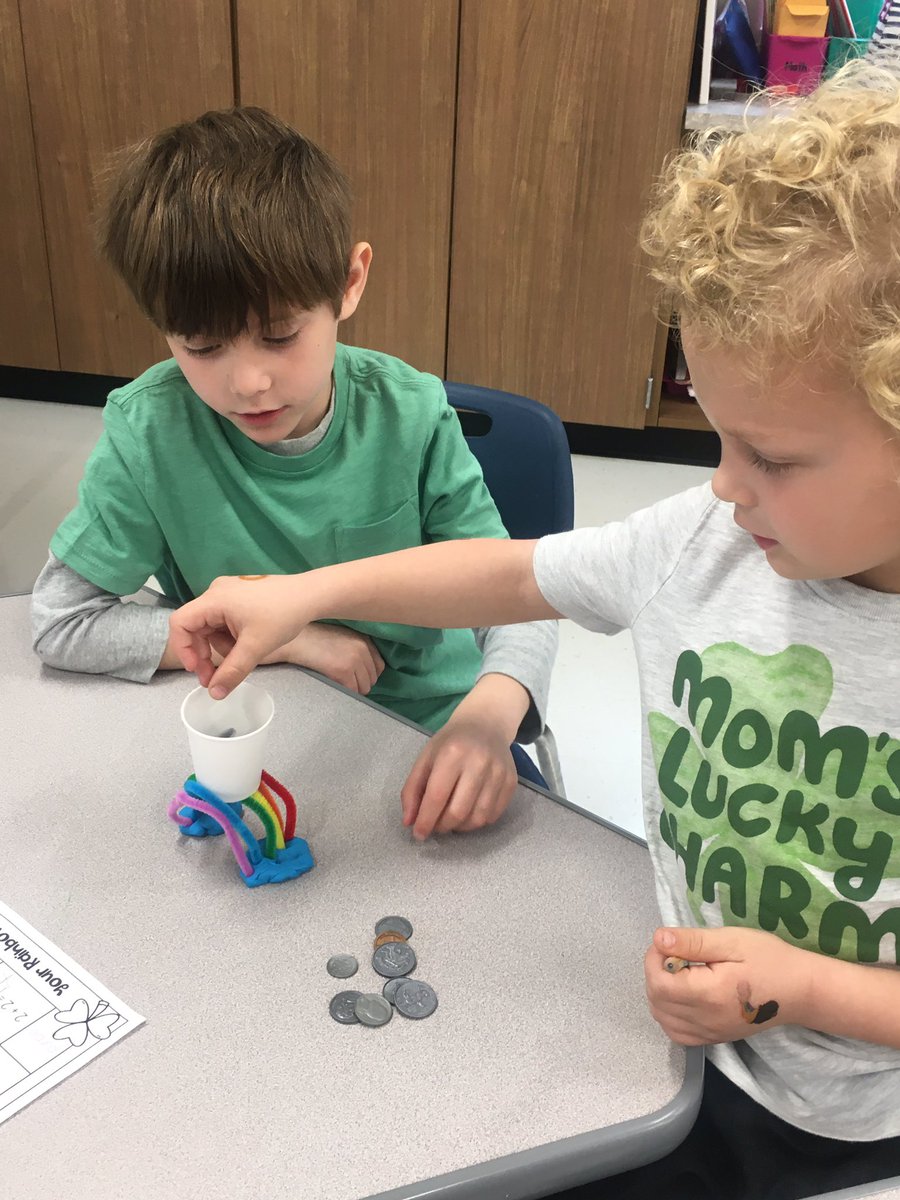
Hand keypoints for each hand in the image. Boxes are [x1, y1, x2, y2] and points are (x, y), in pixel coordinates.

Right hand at [169, 574, 310, 696]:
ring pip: (211, 627)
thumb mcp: (256, 648)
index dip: (183, 649)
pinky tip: (248, 645)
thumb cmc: (283, 615)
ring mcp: (229, 593)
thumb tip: (214, 694)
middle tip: (215, 678)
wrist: (312, 595)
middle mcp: (217, 592)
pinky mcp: (240, 597)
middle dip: (205, 654)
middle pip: (195, 627)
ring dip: (222, 647)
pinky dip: (231, 637)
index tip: (197, 670)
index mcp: (214, 599)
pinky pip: (224, 621)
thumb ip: (232, 672)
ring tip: (244, 657)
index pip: (180, 622)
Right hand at [263, 622, 384, 694]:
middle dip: (361, 684)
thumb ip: (356, 649)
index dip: (368, 675)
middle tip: (346, 684)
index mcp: (364, 639)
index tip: (358, 678)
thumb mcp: (342, 637)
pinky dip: (346, 694)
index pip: (379, 666)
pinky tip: (335, 688)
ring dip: (354, 690)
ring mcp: (354, 660)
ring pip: (364, 687)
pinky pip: (352, 691)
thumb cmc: (314, 639)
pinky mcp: (342, 671)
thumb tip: (365, 671)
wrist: (295, 640)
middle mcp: (362, 648)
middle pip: (372, 678)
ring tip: (340, 686)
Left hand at [400, 708, 517, 840]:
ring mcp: (499, 773)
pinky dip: (477, 822)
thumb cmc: (451, 742)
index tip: (418, 834)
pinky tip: (468, 813)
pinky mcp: (511, 782)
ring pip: (478, 818)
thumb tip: (409, 822)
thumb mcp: (425, 758)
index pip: (437, 796)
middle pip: (458, 811)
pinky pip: (493, 816)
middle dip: (442, 827)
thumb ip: (412, 790)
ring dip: (460, 828)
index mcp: (452, 753)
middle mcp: (479, 762)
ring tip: (450, 820)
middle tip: (435, 826)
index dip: (426, 820)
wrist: (486, 725)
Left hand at [644, 926, 811, 1045]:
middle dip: (655, 973)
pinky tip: (682, 995)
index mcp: (708, 995)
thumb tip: (658, 939)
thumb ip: (693, 942)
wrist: (801, 991)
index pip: (659, 983)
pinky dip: (670, 1014)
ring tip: (678, 972)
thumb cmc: (769, 959)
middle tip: (673, 952)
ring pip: (664, 1019)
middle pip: (657, 1002)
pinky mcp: (715, 1038)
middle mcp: (705, 1020)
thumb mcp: (732, 941)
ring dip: (659, 993)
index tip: (667, 942)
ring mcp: (710, 1034)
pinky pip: (679, 1034)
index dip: (654, 959)